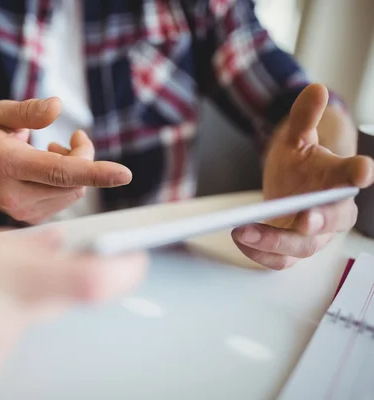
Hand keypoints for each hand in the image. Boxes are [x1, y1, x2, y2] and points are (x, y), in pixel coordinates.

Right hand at [0, 98, 131, 223]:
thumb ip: (28, 110)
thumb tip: (58, 107)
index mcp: (6, 165)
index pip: (57, 172)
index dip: (93, 171)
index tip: (123, 174)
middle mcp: (15, 195)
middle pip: (74, 180)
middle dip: (83, 156)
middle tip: (72, 138)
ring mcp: (24, 212)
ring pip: (75, 191)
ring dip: (77, 169)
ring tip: (53, 152)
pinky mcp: (34, 219)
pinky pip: (68, 199)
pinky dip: (69, 182)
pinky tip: (49, 170)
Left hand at [232, 84, 373, 269]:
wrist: (289, 187)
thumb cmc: (300, 165)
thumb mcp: (298, 138)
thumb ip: (304, 117)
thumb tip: (316, 88)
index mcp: (340, 180)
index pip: (354, 175)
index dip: (359, 173)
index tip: (364, 170)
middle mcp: (333, 212)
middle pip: (334, 221)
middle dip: (319, 220)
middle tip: (304, 218)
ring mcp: (314, 236)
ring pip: (304, 246)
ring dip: (275, 241)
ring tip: (244, 230)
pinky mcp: (293, 250)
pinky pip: (281, 261)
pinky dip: (261, 255)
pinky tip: (240, 240)